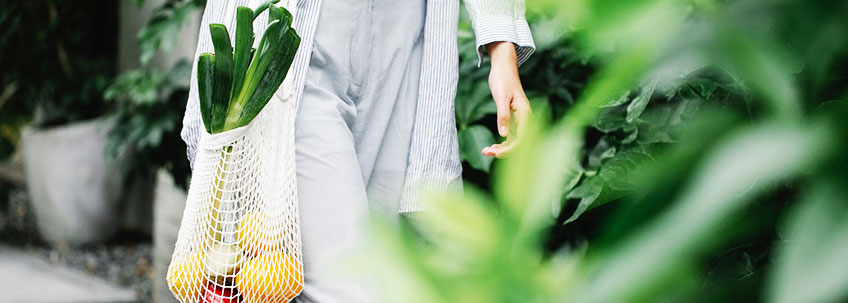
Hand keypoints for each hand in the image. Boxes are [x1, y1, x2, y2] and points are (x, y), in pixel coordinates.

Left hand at [481, 41, 531, 157]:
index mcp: (525, 114)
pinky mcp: (513, 118)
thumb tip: (503, 135)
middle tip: (485, 152)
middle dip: (504, 151)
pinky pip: (510, 135)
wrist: (503, 67)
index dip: (510, 148)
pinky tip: (491, 146)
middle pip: (518, 142)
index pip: (521, 138)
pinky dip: (502, 142)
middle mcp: (525, 119)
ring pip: (514, 140)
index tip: (496, 153)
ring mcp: (520, 119)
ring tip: (485, 151)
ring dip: (501, 148)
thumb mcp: (501, 97)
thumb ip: (503, 116)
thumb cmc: (503, 79)